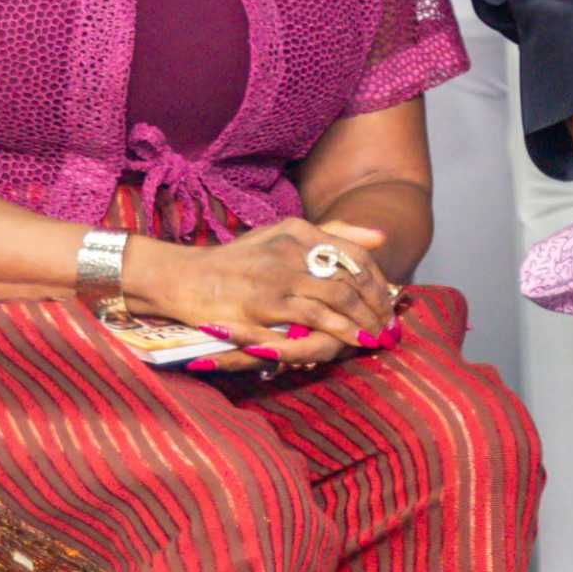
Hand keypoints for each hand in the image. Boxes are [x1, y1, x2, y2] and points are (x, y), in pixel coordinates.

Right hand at [134, 219, 397, 370]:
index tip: (389, 298)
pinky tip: (353, 339)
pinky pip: (315, 318)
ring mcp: (279, 276)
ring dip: (364, 319)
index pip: (354, 253)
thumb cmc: (235, 262)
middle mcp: (292, 249)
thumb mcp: (280, 236)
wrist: (184, 278)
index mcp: (298, 231)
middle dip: (376, 303)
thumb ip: (330, 235)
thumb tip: (380, 237)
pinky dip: (340, 329)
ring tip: (376, 334)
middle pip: (351, 277)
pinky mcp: (266, 304)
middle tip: (388, 322)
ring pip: (339, 298)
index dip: (377, 279)